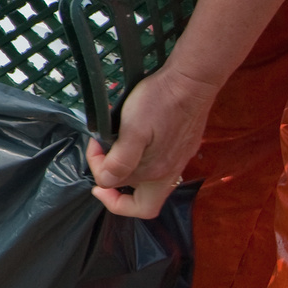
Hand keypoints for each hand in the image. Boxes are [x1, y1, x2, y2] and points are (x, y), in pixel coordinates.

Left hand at [87, 66, 217, 218]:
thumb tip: (105, 181)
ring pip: (145, 179)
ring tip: (110, 144)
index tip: (98, 176)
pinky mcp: (179, 146)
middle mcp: (169, 172)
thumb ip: (120, 161)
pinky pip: (154, 162)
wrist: (190, 81)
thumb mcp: (132, 131)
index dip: (111, 199)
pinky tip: (127, 136)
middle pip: (137, 194)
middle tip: (100, 153)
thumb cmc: (160, 103)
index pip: (133, 207)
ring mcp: (176, 159)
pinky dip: (135, 155)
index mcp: (158, 175)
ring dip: (123, 166)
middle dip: (112, 177)